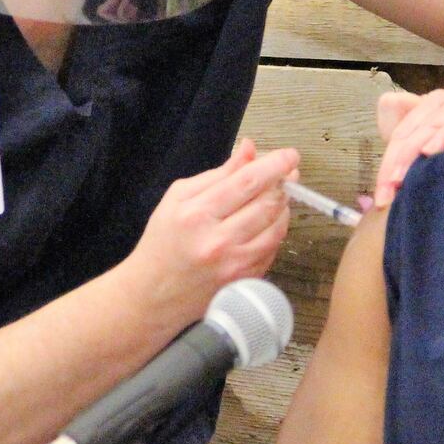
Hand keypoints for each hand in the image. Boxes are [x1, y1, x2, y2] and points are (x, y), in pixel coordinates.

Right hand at [127, 138, 299, 324]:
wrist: (153, 294)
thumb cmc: (164, 241)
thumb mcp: (179, 198)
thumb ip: (219, 173)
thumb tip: (250, 149)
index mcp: (196, 214)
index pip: (247, 182)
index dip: (275, 165)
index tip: (290, 155)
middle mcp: (217, 240)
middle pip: (268, 203)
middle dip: (283, 183)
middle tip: (286, 173)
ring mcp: (234, 264)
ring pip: (277, 226)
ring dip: (283, 206)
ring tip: (275, 195)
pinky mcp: (245, 280)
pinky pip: (274, 247)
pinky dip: (276, 229)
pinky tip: (267, 221)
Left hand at [372, 87, 443, 208]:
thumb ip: (418, 126)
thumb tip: (386, 102)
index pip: (408, 128)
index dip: (390, 158)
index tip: (380, 196)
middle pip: (419, 124)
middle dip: (397, 159)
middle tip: (385, 194)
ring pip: (439, 120)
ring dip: (415, 150)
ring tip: (398, 178)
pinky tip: (431, 151)